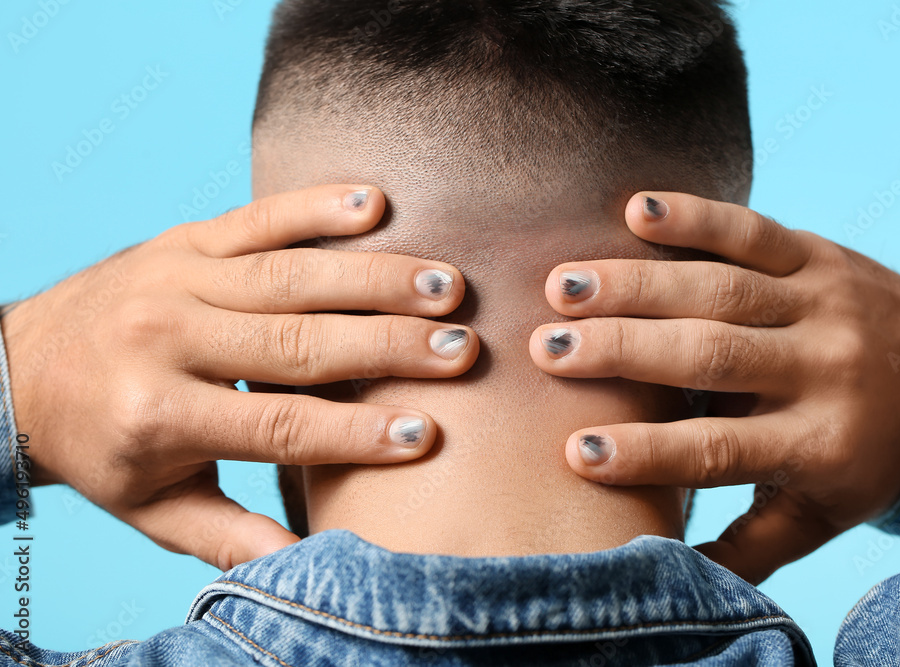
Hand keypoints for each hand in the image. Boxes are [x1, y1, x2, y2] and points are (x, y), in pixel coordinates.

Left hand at [1, 184, 477, 569]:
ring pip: (291, 275)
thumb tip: (305, 565)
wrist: (15, 370)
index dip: (356, 434)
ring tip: (444, 285)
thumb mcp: (151, 507)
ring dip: (374, 277)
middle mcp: (166, 337)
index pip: (279, 425)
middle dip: (388, 346)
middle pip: (297, 342)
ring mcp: (174, 277)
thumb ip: (229, 534)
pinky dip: (317, 207)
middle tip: (462, 348)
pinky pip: (258, 216)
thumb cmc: (101, 446)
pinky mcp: (182, 239)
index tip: (426, 433)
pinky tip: (376, 202)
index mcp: (157, 414)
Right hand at [529, 191, 899, 583]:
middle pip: (710, 355)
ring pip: (720, 289)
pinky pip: (754, 231)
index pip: (721, 449)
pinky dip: (696, 217)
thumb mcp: (819, 513)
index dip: (647, 452)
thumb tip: (667, 579)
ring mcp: (821, 304)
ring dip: (635, 283)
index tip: (576, 452)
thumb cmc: (860, 457)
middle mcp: (821, 368)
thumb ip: (749, 548)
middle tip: (547, 349)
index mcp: (818, 443)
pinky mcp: (819, 256)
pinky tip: (637, 210)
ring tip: (562, 284)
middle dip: (622, 350)